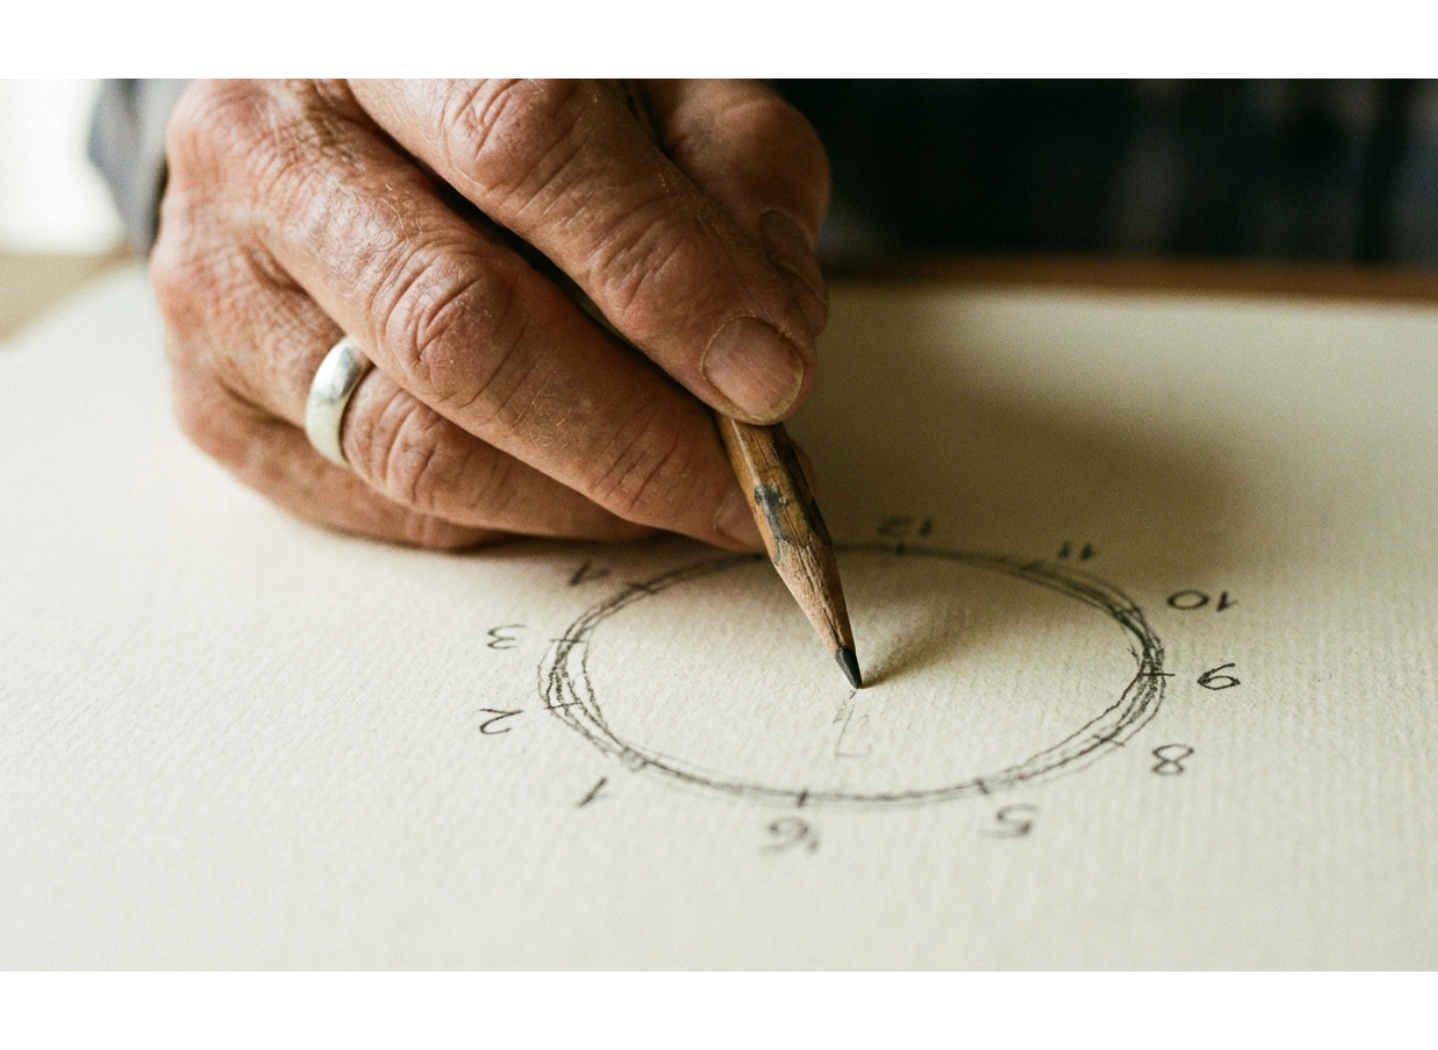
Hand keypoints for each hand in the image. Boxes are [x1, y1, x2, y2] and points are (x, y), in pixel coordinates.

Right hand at [151, 79, 828, 548]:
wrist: (350, 137)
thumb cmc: (526, 111)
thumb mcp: (655, 96)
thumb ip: (732, 180)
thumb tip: (768, 341)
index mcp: (386, 33)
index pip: (525, 142)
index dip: (660, 273)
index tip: (769, 373)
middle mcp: (267, 144)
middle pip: (454, 320)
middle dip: (627, 432)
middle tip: (739, 487)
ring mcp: (217, 279)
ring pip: (411, 439)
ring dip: (577, 497)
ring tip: (677, 494)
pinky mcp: (210, 398)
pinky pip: (376, 502)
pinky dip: (504, 519)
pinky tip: (577, 492)